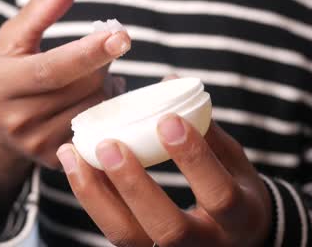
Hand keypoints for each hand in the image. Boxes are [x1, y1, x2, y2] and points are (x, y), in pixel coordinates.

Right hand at [0, 0, 130, 176]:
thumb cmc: (8, 74)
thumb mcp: (13, 40)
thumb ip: (40, 11)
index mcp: (3, 84)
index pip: (53, 69)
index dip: (88, 52)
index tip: (120, 35)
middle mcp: (18, 119)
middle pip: (83, 87)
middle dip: (103, 64)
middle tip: (103, 52)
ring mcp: (38, 144)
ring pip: (96, 109)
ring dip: (108, 87)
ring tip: (96, 77)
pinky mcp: (56, 159)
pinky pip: (98, 130)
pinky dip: (107, 111)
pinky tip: (96, 101)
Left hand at [57, 114, 270, 245]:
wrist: (235, 236)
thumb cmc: (235, 190)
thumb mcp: (233, 162)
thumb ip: (205, 128)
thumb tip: (170, 81)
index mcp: (239, 217)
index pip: (219, 195)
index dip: (194, 159)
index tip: (168, 120)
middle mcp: (205, 244)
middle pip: (168, 228)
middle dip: (135, 186)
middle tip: (108, 145)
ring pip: (128, 235)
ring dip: (96, 194)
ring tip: (73, 153)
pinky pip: (114, 228)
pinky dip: (92, 197)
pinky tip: (76, 166)